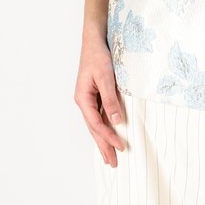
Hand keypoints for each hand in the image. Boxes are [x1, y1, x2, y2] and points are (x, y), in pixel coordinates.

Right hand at [74, 36, 126, 167]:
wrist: (94, 40)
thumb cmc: (98, 56)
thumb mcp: (106, 77)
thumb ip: (111, 99)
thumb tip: (117, 121)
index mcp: (83, 99)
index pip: (96, 124)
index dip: (109, 137)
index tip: (121, 147)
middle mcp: (84, 101)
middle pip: (94, 129)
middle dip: (103, 147)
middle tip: (113, 164)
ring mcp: (89, 99)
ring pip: (96, 124)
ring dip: (103, 140)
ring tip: (110, 156)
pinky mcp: (96, 95)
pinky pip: (100, 116)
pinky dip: (105, 127)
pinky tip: (110, 134)